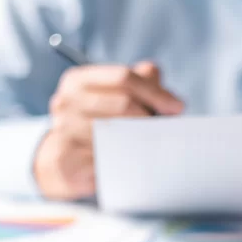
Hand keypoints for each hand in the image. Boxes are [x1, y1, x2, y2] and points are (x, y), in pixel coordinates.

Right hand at [34, 62, 183, 199]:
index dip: (155, 91)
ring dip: (142, 139)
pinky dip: (128, 159)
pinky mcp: (69, 160)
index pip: (123, 77)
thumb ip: (141, 82)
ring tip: (151, 145)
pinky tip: (135, 161)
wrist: (66, 164)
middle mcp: (65, 102)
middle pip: (124, 104)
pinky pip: (109, 158)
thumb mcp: (118, 97)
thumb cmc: (101, 124)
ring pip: (119, 133)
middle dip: (151, 117)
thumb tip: (161, 83)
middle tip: (166, 130)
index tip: (177, 107)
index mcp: (77, 80)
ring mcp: (64, 130)